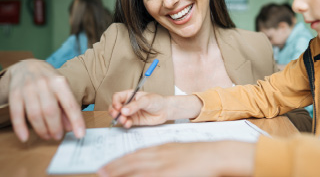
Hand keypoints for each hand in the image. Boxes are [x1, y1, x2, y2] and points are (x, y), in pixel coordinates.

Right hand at [7, 59, 84, 141]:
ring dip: (41, 129)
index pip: (70, 104)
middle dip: (55, 128)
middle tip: (58, 137)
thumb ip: (66, 108)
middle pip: (51, 111)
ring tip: (47, 136)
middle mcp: (44, 83)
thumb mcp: (62, 89)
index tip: (80, 134)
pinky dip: (20, 127)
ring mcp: (28, 88)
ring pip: (35, 114)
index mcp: (60, 82)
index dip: (76, 121)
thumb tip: (70, 127)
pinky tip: (25, 137)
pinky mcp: (15, 93)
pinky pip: (17, 113)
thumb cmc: (49, 80)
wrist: (28, 65)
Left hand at [97, 141, 254, 176]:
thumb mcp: (181, 153)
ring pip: (136, 167)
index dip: (122, 159)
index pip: (137, 153)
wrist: (217, 154)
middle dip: (115, 166)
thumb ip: (167, 157)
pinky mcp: (169, 172)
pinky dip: (135, 176)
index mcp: (164, 147)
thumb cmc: (203, 155)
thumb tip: (156, 166)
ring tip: (105, 175)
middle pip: (133, 159)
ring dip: (119, 171)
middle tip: (101, 171)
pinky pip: (147, 175)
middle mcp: (161, 153)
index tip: (110, 164)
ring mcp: (164, 163)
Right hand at [109, 91, 169, 127]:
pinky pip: (126, 122)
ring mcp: (130, 112)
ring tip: (124, 120)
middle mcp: (128, 103)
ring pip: (119, 116)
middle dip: (113, 112)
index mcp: (130, 95)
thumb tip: (124, 110)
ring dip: (119, 119)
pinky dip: (125, 124)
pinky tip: (128, 124)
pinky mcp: (134, 120)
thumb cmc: (157, 101)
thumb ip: (135, 105)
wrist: (165, 110)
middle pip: (115, 107)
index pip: (117, 97)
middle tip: (116, 115)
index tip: (118, 107)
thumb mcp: (146, 100)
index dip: (115, 102)